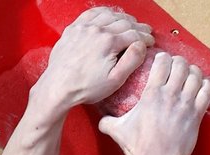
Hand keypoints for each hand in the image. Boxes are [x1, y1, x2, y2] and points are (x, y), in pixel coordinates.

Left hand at [34, 7, 153, 109]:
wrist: (58, 87)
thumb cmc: (85, 88)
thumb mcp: (114, 80)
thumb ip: (132, 61)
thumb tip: (141, 45)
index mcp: (109, 42)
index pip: (134, 34)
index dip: (145, 37)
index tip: (150, 41)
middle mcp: (97, 30)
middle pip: (124, 23)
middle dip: (138, 27)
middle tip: (145, 31)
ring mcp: (84, 27)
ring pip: (109, 15)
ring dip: (123, 18)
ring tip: (131, 23)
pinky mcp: (73, 29)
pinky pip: (91, 14)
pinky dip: (103, 12)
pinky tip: (109, 16)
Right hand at [97, 53, 209, 154]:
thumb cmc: (137, 146)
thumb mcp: (117, 130)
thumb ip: (108, 121)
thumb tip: (102, 120)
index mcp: (151, 94)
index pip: (162, 63)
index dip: (163, 57)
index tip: (162, 59)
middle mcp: (170, 95)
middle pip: (181, 65)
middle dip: (179, 62)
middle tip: (176, 65)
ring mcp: (185, 104)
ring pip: (196, 75)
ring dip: (193, 71)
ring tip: (190, 73)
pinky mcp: (196, 115)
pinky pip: (207, 92)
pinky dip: (205, 85)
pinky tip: (202, 85)